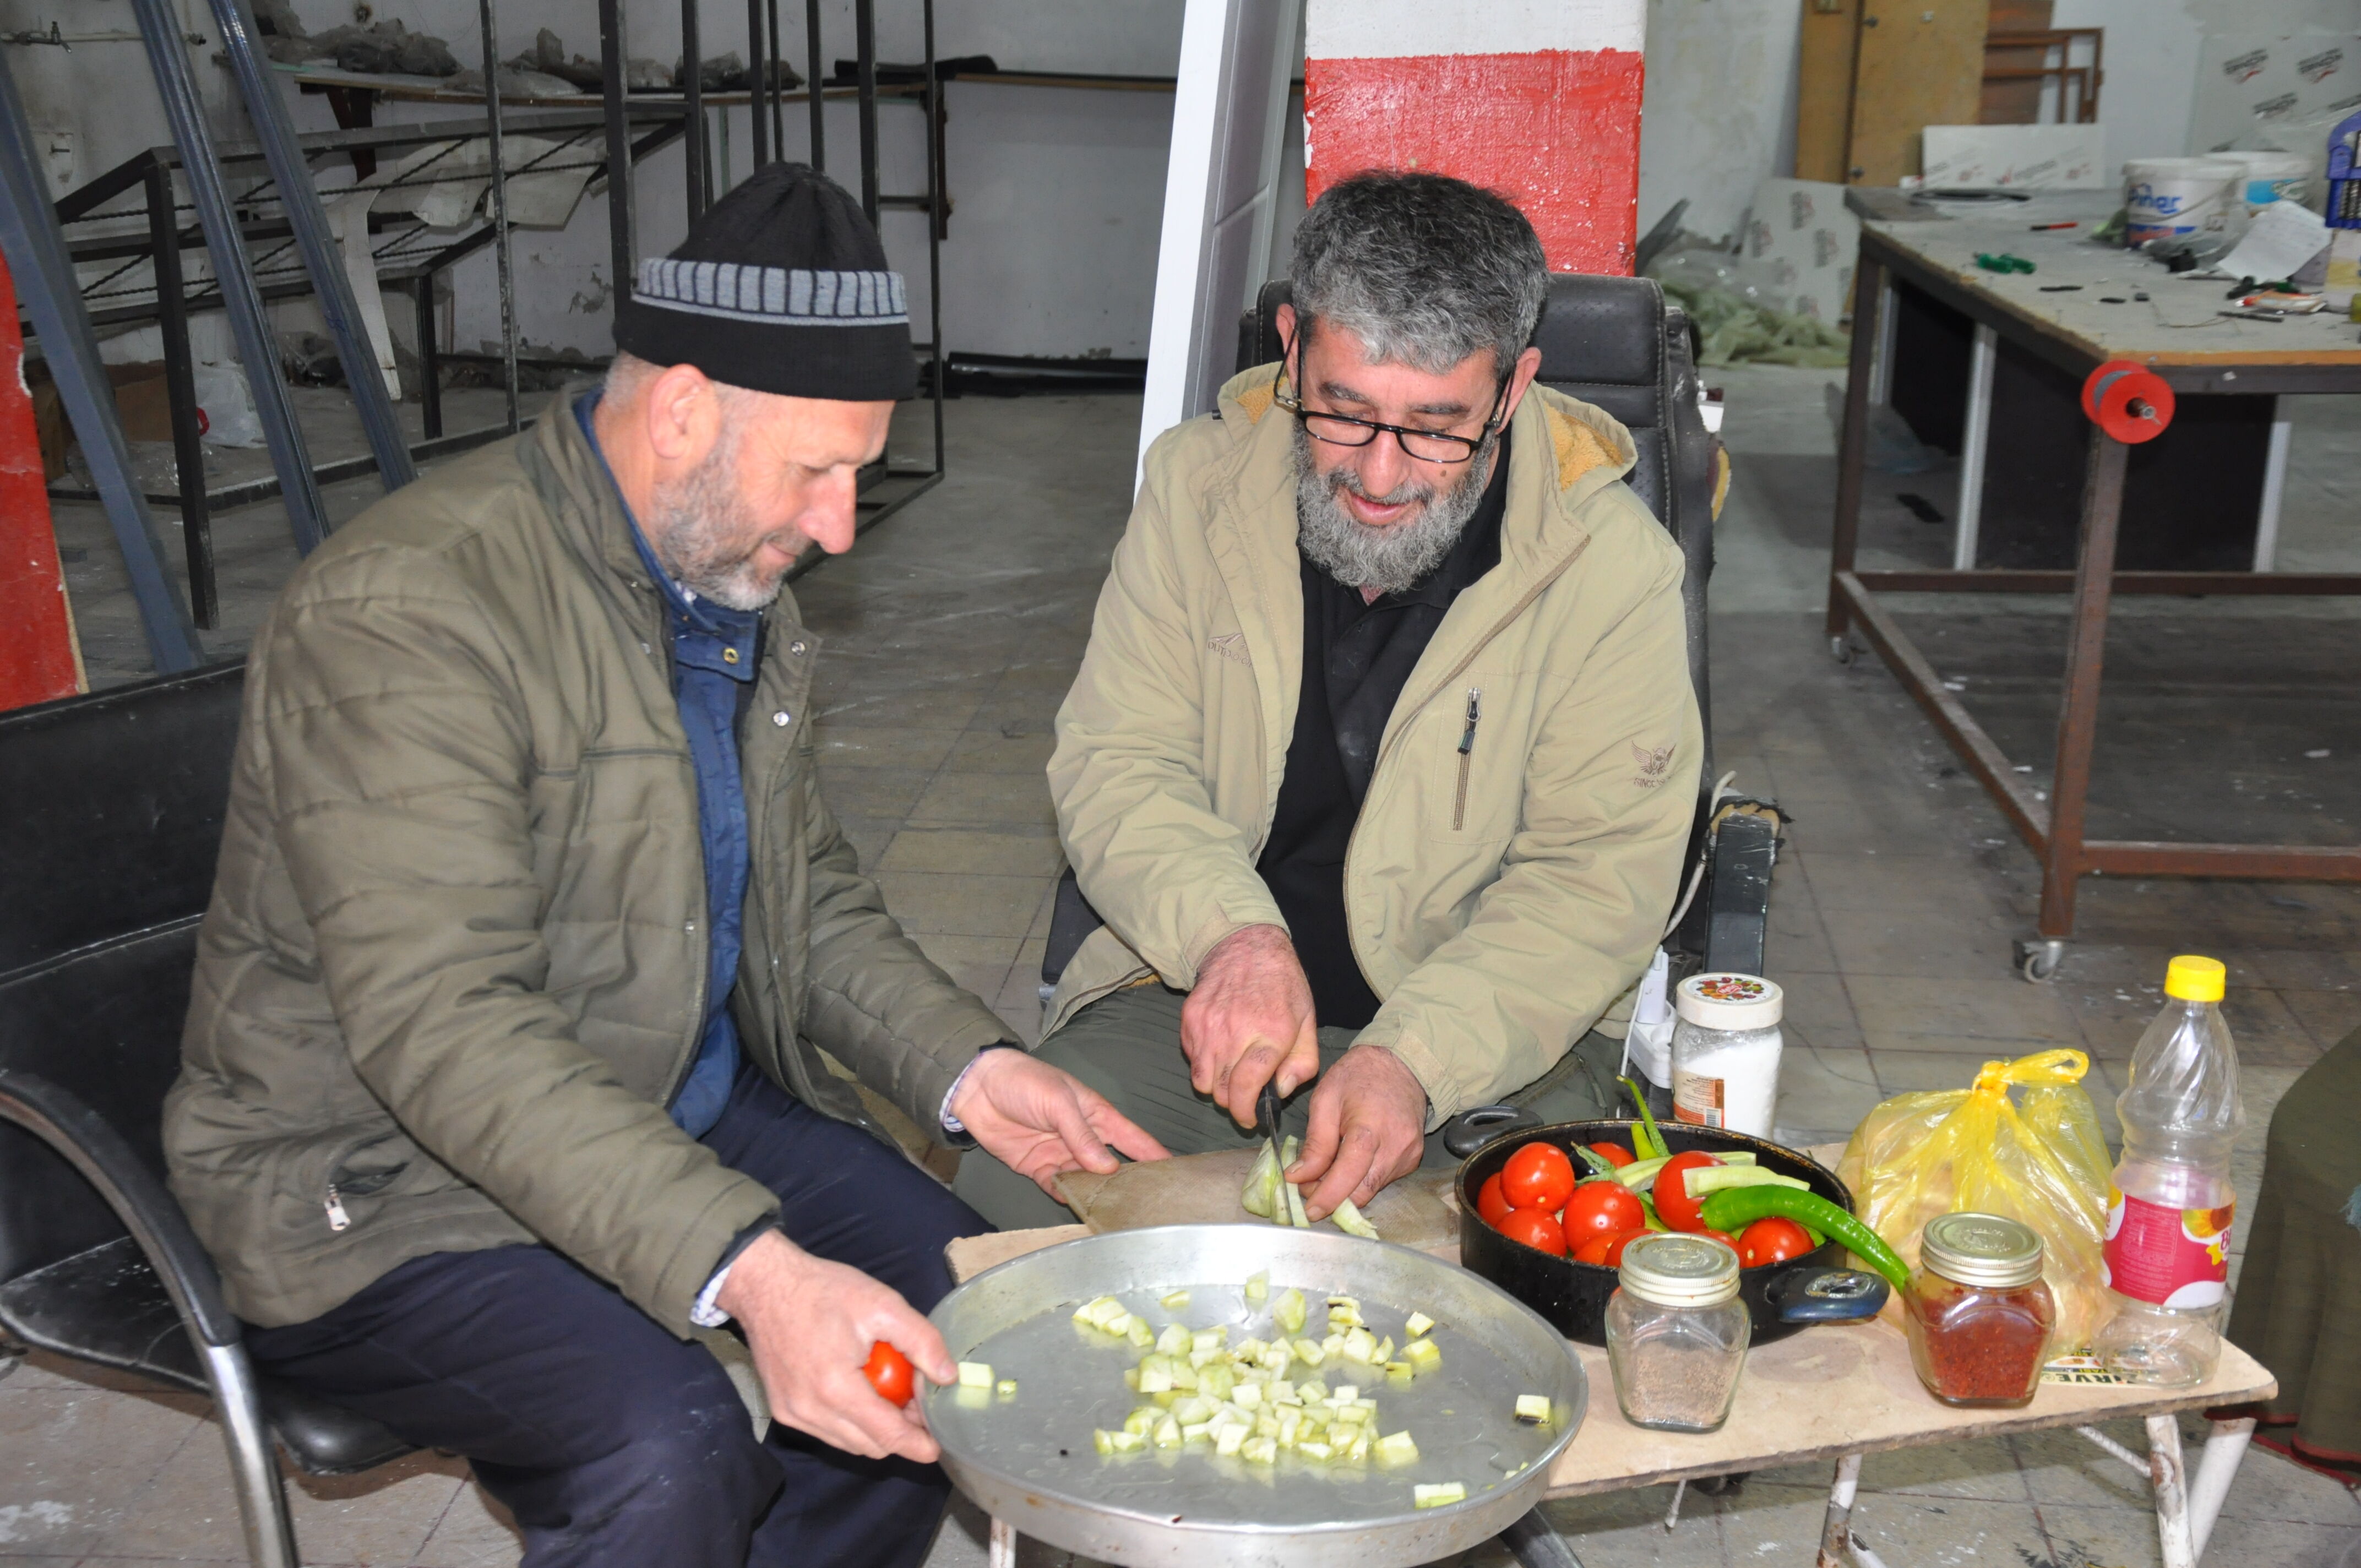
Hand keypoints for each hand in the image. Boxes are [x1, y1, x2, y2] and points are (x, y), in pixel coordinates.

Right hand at [717, 1230, 952, 1462]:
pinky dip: (851, 1423)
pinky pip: (827, 1432)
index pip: (887, 1436)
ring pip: (849, 1443)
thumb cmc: (825, 1291)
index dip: (918, 1445)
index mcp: (836, 1389)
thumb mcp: (883, 1305)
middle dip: (900, 1434)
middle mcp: (811, 1412)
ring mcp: (793, 1414)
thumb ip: (921, 1341)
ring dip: (876, 1430)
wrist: (765, 1284)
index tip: (940, 1445)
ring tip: (892, 1396)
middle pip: (870, 1446)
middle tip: (918, 1404)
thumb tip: (948, 1377)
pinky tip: (862, 1393)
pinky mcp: (783, 1410)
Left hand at [949, 1049, 1169, 1196]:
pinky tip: (1072, 1204)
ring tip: (1110, 1212)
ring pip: (1086, 1180)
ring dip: (1095, 1193)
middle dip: (1128, 1183)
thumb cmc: (1024, 1081)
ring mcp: (1061, 1154)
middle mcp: (1083, 1138)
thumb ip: (1082, 1135)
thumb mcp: (1059, 1101)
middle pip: (1112, 1166)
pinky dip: (1064, 1195)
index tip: (1176, 1175)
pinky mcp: (1038, 1167)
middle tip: (1146, 1206)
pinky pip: (1057, 1186)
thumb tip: (1107, 1167)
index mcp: (1096, 1115)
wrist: (977, 1087)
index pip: (1133, 1138)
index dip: (1154, 1155)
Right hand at [1181, 924, 1319, 1128]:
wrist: (1247, 946)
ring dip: (1216, 1087)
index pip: (1246, 1087)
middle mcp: (1235, 1031)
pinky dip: (1204, 1065)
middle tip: (1243, 1095)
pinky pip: (1192, 1060)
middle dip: (1233, 1102)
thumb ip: (1303, 1063)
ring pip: (1202, 1082)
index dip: (1246, 1111)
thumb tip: (1281, 1091)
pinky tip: (1220, 1049)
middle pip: (1222, 1091)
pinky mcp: (1190, 1019)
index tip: (1251, 1118)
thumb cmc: (1283, 986)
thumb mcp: (1307, 1021)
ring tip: (1231, 1074)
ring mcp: (1208, 1025)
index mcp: (1271, 1033)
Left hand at [1287, 1045, 1428, 1221]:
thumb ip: (1315, 1142)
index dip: (1327, 1197)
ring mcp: (1408, 1155)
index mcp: (1369, 1129)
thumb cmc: (1358, 1076)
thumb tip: (1298, 1177)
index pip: (1348, 1176)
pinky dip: (1362, 1178)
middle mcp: (1395, 1147)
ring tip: (1328, 1167)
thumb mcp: (1325, 1099)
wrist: (1402, 1064)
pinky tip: (1351, 1160)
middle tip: (1309, 1186)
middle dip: (1333, 1197)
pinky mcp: (1413, 1159)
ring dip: (1346, 1188)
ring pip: (1372, 1189)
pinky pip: (1383, 1180)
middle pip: (1362, 1192)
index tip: (1309, 1209)